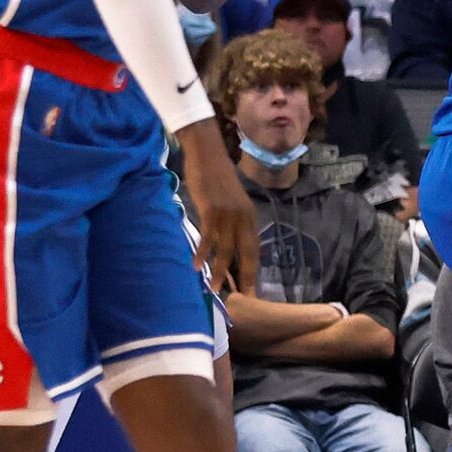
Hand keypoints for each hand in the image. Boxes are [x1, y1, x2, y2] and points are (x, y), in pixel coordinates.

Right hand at [181, 120, 258, 295]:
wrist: (208, 154)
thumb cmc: (215, 178)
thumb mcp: (229, 202)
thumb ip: (230, 222)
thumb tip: (225, 245)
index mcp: (249, 215)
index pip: (254, 248)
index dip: (252, 268)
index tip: (252, 288)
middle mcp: (243, 216)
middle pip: (246, 252)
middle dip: (245, 276)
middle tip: (243, 297)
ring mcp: (228, 214)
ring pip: (227, 249)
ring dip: (221, 271)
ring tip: (216, 290)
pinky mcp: (212, 210)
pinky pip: (208, 236)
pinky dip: (203, 253)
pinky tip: (197, 266)